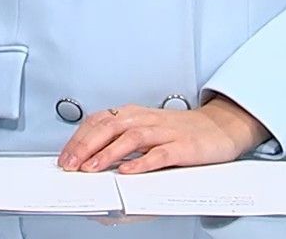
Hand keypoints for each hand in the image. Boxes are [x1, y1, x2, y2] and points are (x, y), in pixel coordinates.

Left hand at [57, 98, 268, 175]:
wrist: (220, 127)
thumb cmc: (181, 131)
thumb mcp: (147, 128)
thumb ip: (121, 138)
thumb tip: (90, 155)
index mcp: (135, 114)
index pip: (100, 121)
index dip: (79, 138)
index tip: (64, 156)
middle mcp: (147, 119)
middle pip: (110, 127)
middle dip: (86, 146)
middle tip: (70, 165)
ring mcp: (166, 132)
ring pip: (131, 138)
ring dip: (108, 153)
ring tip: (91, 168)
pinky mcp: (183, 146)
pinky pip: (160, 154)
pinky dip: (142, 162)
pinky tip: (129, 172)